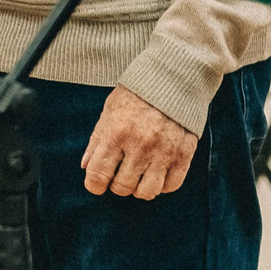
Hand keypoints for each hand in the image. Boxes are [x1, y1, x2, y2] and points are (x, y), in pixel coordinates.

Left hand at [81, 86, 196, 199]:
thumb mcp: (110, 111)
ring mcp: (164, 151)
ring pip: (146, 192)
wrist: (174, 76)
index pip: (98, 176)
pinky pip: (171, 186)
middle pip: (122, 187)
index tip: (97, 182)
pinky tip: (157, 171)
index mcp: (116, 132)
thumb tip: (86, 167)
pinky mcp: (184, 153)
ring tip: (139, 174)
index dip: (94, 185)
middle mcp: (140, 145)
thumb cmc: (137, 93)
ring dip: (139, 188)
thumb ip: (97, 141)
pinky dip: (162, 185)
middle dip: (117, 184)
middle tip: (120, 172)